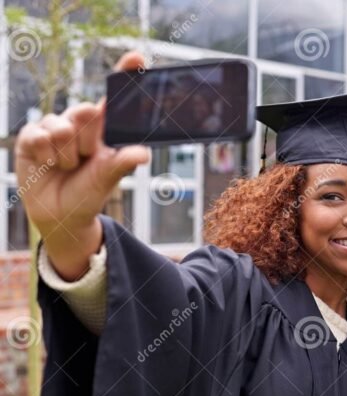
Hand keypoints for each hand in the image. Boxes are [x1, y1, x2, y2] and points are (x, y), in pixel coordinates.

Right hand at [15, 51, 149, 278]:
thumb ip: (121, 163)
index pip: (114, 97)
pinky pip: (39, 136)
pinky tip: (47, 165)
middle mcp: (81, 123)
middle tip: (84, 159)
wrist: (60, 214)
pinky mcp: (32, 136)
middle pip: (85, 112)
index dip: (125, 75)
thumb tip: (142, 154)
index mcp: (105, 129)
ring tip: (67, 167)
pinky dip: (46, 156)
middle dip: (86, 141)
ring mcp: (55, 127)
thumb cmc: (88, 194)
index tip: (137, 57)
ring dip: (65, 155)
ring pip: (61, 127)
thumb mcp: (107, 180)